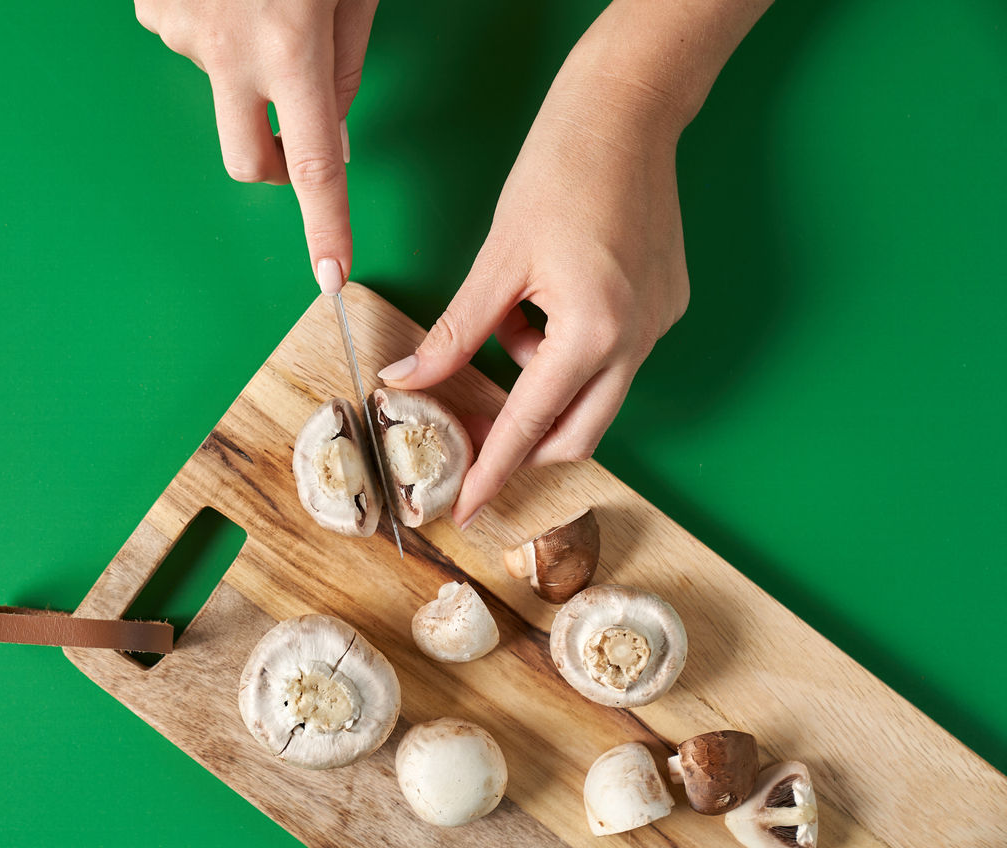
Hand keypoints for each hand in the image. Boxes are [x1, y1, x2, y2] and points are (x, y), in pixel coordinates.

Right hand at [135, 0, 377, 292]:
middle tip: (292, 124)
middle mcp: (229, 50)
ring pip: (220, 87)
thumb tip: (333, 130)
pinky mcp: (152, 9)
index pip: (315, 165)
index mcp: (292, 45)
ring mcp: (182, 31)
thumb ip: (345, 64)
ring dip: (243, 62)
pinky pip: (190, 41)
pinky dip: (211, 24)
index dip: (325, 227)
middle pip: (247, 161)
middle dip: (273, 163)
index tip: (331, 274)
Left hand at [378, 70, 690, 527]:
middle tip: (471, 435)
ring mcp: (660, 324)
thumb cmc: (558, 171)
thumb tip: (408, 382)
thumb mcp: (495, 261)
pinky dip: (568, 353)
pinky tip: (544, 306)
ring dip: (542, 386)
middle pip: (576, 432)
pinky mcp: (666, 306)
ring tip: (510, 323)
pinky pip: (611, 356)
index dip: (492, 472)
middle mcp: (638, 338)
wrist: (626, 111)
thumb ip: (453, 334)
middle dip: (523, 445)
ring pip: (594, 395)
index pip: (530, 425)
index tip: (466, 508)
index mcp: (593, 329)